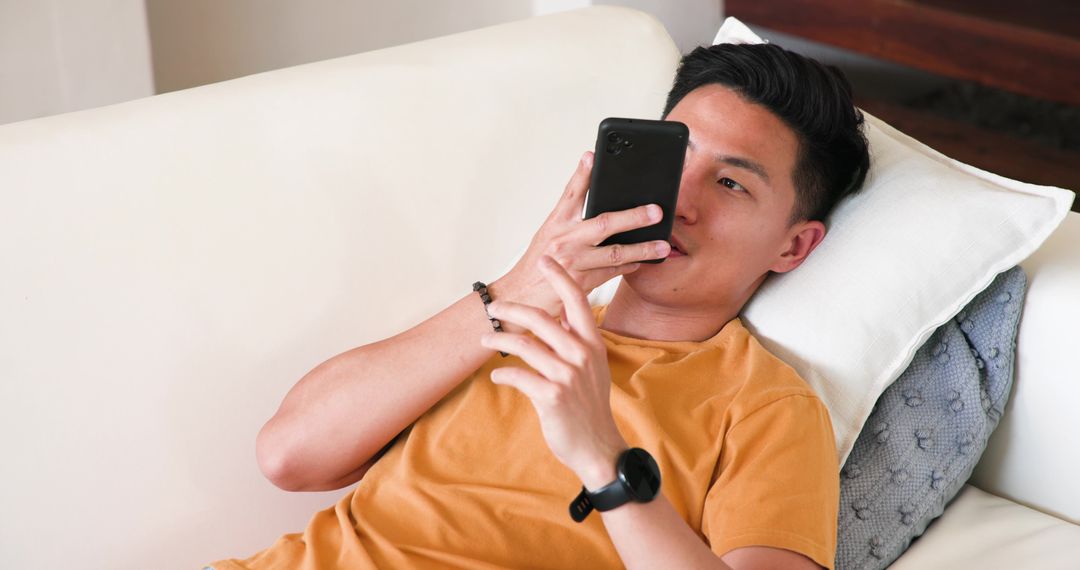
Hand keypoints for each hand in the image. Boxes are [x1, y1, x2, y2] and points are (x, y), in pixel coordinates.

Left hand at [480, 255, 628, 489]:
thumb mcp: (594, 367)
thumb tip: (562, 314)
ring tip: (485, 339)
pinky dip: (503, 375)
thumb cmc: (590, 405)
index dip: (561, 277)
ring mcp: (567, 375)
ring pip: (524, 344)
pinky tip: (498, 377)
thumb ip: (579, 340)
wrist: (597, 447)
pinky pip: (517, 375)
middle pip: (541, 317)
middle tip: (494, 307)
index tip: (545, 259)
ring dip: (499, 339)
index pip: (577, 301)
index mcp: (593, 343)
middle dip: (511, 308)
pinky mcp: (551, 396)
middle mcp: (582, 354)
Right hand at [490, 151, 670, 325]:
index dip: (583, 173)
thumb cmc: (536, 266)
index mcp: (555, 223)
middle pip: (605, 222)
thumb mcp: (548, 237)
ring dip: (642, 249)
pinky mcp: (580, 283)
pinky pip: (612, 273)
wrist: (520, 298)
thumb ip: (571, 222)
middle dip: (634, 216)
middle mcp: (564, 239)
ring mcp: (573, 261)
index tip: (593, 155)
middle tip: (657, 211)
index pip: (571, 193)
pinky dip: (628, 267)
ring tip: (663, 245)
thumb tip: (602, 208)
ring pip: (615, 253)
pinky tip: (642, 262)